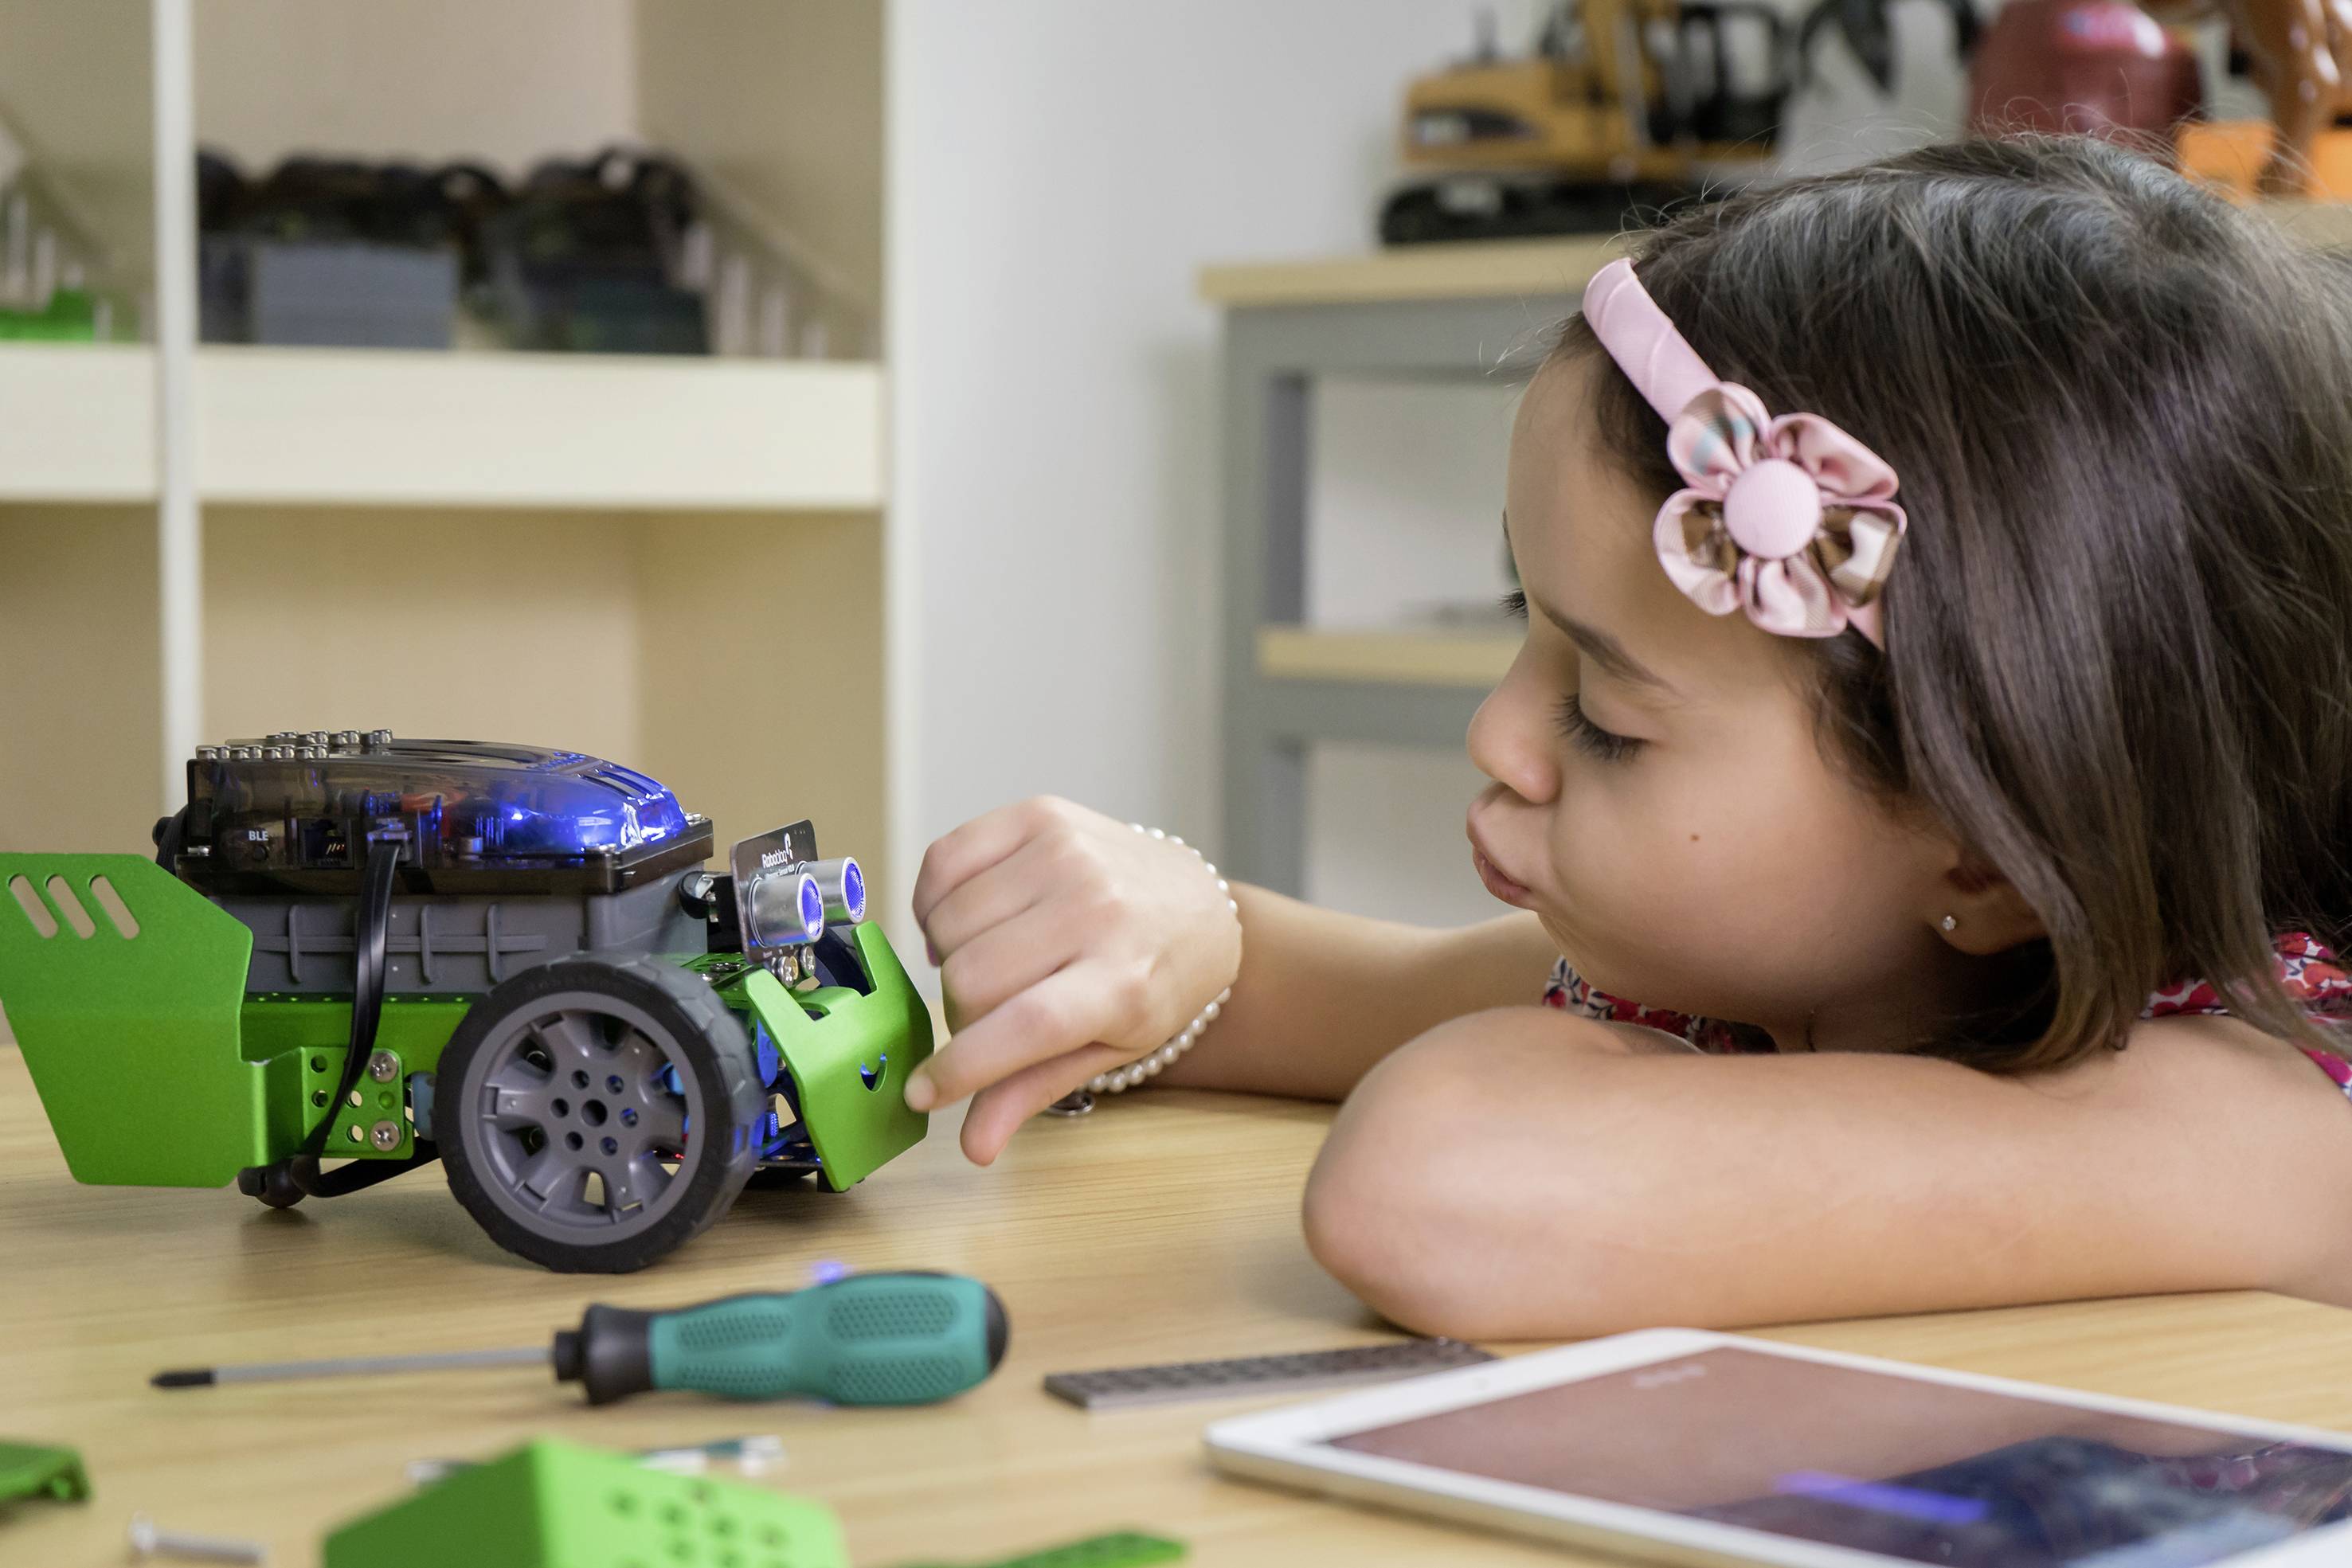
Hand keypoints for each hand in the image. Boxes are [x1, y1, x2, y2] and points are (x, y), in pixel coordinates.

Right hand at [906, 796, 1241, 1162]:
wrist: (1199, 907)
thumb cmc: (1153, 984)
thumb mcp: (1111, 1049)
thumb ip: (1034, 1090)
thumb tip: (972, 1148)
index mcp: (1123, 981)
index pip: (1025, 1026)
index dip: (963, 1065)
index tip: (923, 1091)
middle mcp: (1097, 909)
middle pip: (972, 977)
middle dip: (961, 1012)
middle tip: (986, 1015)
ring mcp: (1068, 854)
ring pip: (950, 923)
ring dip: (950, 956)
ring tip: (986, 963)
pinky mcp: (1042, 815)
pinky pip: (945, 860)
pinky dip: (936, 899)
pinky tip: (965, 919)